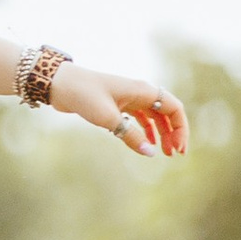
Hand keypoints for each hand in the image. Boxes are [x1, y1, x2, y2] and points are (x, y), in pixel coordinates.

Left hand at [50, 64, 188, 158]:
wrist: (60, 84)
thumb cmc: (84, 95)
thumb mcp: (107, 118)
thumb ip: (129, 135)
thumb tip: (150, 153)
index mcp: (143, 91)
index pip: (174, 108)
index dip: (180, 129)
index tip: (178, 148)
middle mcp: (140, 93)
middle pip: (167, 113)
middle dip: (173, 133)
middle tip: (172, 155)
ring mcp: (129, 98)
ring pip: (154, 116)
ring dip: (161, 133)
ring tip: (163, 152)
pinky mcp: (117, 104)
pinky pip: (140, 117)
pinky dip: (146, 130)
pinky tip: (146, 142)